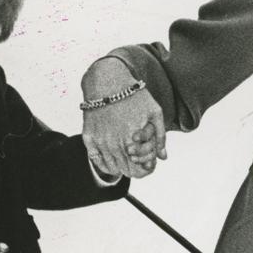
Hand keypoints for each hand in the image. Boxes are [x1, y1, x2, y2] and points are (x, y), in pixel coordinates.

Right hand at [81, 57, 166, 178]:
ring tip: (127, 157)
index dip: (147, 169)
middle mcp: (115, 143)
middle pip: (127, 171)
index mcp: (134, 139)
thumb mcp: (155, 112)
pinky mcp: (88, 137)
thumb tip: (163, 158)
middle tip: (139, 159)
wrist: (107, 81)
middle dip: (136, 168)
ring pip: (112, 168)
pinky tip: (113, 159)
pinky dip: (105, 164)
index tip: (149, 162)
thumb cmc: (134, 95)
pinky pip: (96, 161)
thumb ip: (160, 137)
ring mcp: (100, 141)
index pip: (141, 170)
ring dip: (121, 167)